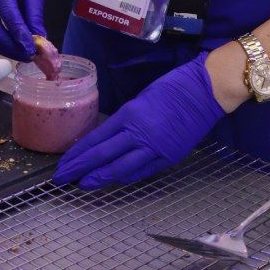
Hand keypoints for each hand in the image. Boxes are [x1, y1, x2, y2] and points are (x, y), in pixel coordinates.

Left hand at [54, 55, 224, 188]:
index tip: (64, 163)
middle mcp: (139, 134)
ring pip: (121, 169)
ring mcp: (155, 149)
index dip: (78, 154)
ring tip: (83, 184)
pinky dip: (125, 176)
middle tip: (61, 179)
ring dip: (100, 178)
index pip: (97, 139)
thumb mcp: (142, 97)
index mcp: (130, 115)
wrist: (207, 90)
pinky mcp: (170, 157)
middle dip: (80, 169)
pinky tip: (113, 179)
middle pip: (103, 156)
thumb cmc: (174, 85)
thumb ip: (127, 118)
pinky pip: (143, 171)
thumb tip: (111, 134)